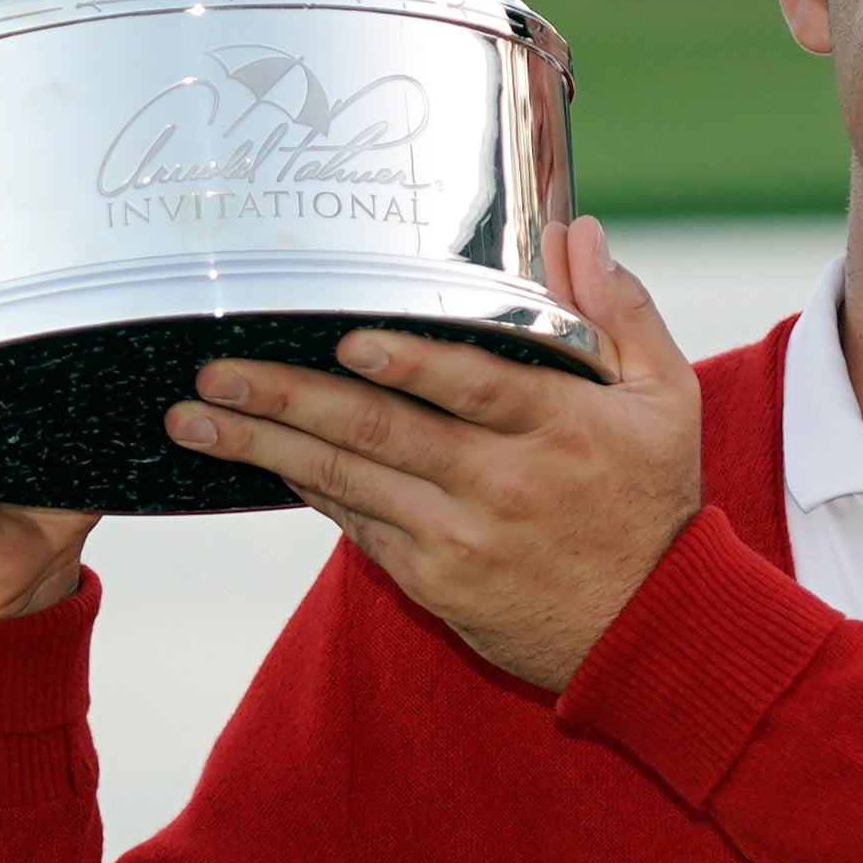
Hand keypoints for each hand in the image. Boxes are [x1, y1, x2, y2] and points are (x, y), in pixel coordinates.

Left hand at [165, 215, 699, 692]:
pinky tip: (252, 458)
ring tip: (195, 419)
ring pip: (349, 481)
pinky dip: (305, 486)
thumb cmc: (653, 500)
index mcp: (562, 427)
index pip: (474, 387)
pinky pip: (355, 523)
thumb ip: (622, 312)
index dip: (410, 365)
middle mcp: (503, 484)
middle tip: (216, 373)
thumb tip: (579, 232)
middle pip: (383, 433)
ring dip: (264, 448)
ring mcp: (461, 538)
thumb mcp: (667, 399)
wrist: (650, 630)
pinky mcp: (432, 580)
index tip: (346, 342)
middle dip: (289, 400)